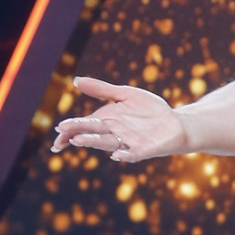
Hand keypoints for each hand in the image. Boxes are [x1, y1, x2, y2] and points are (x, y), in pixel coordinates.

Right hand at [52, 76, 187, 162]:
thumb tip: (76, 80)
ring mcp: (129, 143)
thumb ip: (102, 90)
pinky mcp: (145, 149)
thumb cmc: (149, 110)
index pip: (84, 125)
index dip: (70, 129)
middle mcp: (114, 134)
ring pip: (108, 143)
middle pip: (93, 133)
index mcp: (107, 121)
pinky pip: (133, 154)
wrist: (176, 122)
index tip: (58, 130)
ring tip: (79, 140)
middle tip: (63, 133)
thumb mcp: (125, 95)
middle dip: (78, 133)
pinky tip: (116, 155)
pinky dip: (125, 155)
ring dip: (94, 142)